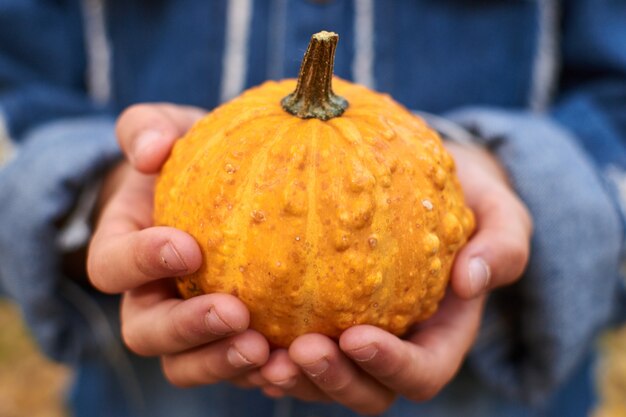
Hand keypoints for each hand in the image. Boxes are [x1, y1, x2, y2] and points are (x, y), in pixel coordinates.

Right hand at [88, 104, 269, 386]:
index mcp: (124, 252)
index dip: (141, 263)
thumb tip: (153, 150)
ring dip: (223, 363)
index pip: (111, 266)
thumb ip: (148, 129)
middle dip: (187, 328)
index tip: (189, 247)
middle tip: (235, 312)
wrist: (220, 191)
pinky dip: (259, 373)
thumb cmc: (188, 159)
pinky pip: (234, 369)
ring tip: (267, 351)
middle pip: (146, 333)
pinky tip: (294, 362)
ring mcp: (186, 328)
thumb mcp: (167, 130)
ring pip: (187, 365)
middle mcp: (148, 298)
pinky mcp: (224, 341)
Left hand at [249, 142, 531, 414]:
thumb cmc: (468, 203)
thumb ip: (502, 246)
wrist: (425, 189)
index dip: (390, 366)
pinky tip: (237, 321)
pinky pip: (290, 344)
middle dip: (332, 380)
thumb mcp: (500, 215)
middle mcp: (396, 349)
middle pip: (367, 392)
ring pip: (321, 380)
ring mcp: (356, 339)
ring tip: (255, 349)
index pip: (422, 373)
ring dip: (290, 375)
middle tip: (296, 350)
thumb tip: (472, 279)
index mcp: (440, 338)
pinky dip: (266, 345)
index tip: (355, 336)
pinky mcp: (321, 318)